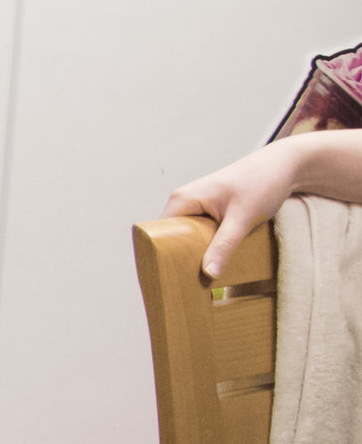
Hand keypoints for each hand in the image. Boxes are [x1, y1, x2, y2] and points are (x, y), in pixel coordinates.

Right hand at [165, 142, 302, 278]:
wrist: (284, 165)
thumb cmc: (262, 182)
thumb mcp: (242, 219)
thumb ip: (224, 247)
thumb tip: (208, 273)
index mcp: (182, 199)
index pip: (158, 233)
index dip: (163, 254)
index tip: (171, 275)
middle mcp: (185, 201)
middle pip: (171, 236)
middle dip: (181, 256)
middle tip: (192, 278)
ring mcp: (197, 204)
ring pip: (187, 235)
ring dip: (197, 251)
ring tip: (205, 269)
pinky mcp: (210, 209)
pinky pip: (200, 231)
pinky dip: (208, 244)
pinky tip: (218, 255)